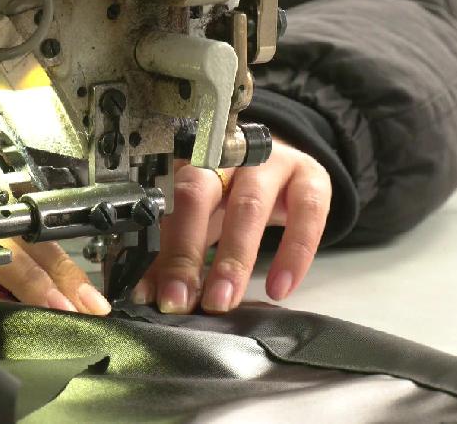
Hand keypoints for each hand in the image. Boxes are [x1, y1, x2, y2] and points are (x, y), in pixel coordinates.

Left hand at [132, 138, 330, 313]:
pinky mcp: (311, 177)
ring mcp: (270, 162)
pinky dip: (295, 253)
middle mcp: (226, 155)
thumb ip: (169, 256)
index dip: (157, 247)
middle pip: (199, 193)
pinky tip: (280, 288)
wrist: (283, 169)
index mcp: (188, 162)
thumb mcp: (197, 222)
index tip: (153, 293)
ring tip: (223, 300)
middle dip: (187, 249)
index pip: (164, 202)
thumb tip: (145, 296)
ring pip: (249, 204)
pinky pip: (307, 213)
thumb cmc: (230, 197)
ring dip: (234, 257)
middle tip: (182, 300)